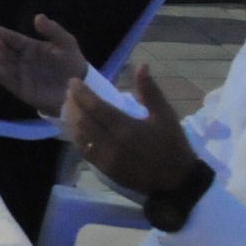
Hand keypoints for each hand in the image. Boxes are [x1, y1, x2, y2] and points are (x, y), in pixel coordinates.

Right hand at [0, 14, 90, 115]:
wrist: (79, 86)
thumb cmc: (71, 62)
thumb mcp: (66, 42)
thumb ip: (53, 30)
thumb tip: (38, 16)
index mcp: (30, 47)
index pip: (14, 40)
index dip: (5, 34)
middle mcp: (22, 60)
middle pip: (6, 52)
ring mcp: (21, 75)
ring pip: (4, 66)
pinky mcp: (21, 89)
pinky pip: (9, 82)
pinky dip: (3, 75)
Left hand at [61, 66, 202, 197]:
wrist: (176, 180)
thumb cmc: (172, 144)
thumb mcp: (165, 114)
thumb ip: (150, 90)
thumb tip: (141, 65)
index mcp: (127, 128)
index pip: (95, 107)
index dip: (81, 93)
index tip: (73, 82)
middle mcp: (112, 144)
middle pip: (82, 121)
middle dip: (72, 105)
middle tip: (70, 93)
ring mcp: (106, 159)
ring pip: (79, 137)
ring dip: (72, 120)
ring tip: (70, 106)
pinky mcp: (104, 170)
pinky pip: (84, 150)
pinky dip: (77, 136)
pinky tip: (77, 127)